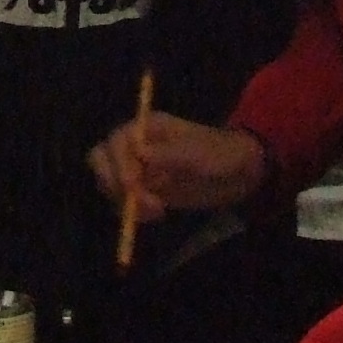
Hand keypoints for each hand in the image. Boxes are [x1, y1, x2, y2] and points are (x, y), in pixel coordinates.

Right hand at [86, 111, 267, 224]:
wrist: (240, 174)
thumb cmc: (222, 154)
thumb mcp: (199, 154)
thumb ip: (169, 154)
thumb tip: (140, 153)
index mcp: (146, 127)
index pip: (116, 142)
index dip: (118, 163)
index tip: (132, 185)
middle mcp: (137, 146)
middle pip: (102, 160)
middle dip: (113, 182)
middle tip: (135, 201)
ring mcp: (140, 169)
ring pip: (111, 183)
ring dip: (125, 201)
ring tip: (156, 211)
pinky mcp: (146, 191)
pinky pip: (125, 201)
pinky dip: (134, 212)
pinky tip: (158, 215)